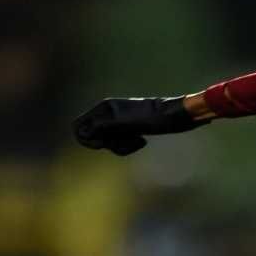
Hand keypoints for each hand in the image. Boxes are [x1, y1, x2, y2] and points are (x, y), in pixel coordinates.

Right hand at [72, 96, 197, 155]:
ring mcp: (118, 122)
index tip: (102, 144)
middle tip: (122, 142)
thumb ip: (101, 127)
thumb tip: (82, 133)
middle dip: (106, 144)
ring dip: (119, 147)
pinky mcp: (129, 130)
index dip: (86, 139)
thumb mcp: (126, 124)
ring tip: (138, 141)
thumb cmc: (153, 118)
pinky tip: (141, 142)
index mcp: (104, 108)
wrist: (176, 116)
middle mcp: (108, 113)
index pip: (79, 126)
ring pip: (106, 142)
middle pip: (92, 136)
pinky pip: (118, 144)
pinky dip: (127, 147)